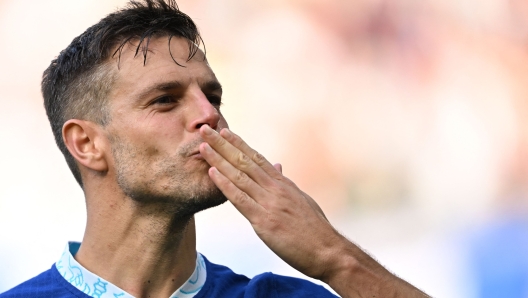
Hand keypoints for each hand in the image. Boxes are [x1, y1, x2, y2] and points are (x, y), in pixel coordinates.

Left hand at [199, 125, 429, 297]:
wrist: (329, 251)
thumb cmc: (317, 231)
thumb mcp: (302, 201)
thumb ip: (286, 185)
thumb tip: (277, 168)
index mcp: (284, 184)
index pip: (257, 159)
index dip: (239, 144)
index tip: (225, 132)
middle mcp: (275, 188)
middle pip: (244, 161)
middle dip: (223, 144)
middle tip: (205, 129)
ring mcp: (269, 203)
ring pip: (239, 175)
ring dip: (219, 159)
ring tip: (202, 145)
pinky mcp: (264, 220)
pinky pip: (240, 198)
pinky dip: (225, 184)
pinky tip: (212, 172)